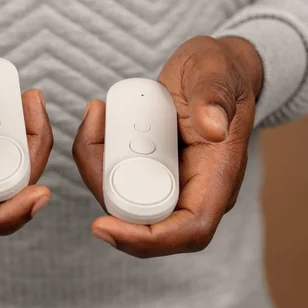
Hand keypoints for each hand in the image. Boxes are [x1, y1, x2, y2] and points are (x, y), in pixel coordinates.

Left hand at [73, 36, 262, 257]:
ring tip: (93, 122)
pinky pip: (122, 178)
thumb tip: (214, 129)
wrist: (212, 68)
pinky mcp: (156, 170)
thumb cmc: (218, 70)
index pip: (189, 230)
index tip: (103, 227)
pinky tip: (95, 125)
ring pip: (127, 201)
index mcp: (219, 176)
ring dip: (98, 170)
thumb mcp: (215, 72)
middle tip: (89, 144)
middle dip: (106, 194)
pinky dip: (101, 157)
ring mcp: (175, 182)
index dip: (147, 240)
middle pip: (146, 222)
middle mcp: (197, 189)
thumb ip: (214, 97)